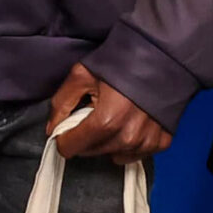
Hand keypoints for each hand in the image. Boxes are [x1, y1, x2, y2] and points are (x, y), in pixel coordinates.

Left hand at [48, 62, 172, 162]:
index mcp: (105, 121)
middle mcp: (127, 137)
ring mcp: (146, 142)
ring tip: (112, 118)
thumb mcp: (81, 75)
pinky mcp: (161, 142)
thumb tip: (52, 129)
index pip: (71, 147)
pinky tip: (128, 125)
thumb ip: (61, 103)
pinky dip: (128, 145)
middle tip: (90, 115)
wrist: (161, 57)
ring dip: (106, 142)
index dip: (63, 137)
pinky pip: (135, 154)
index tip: (66, 127)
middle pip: (91, 152)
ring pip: (113, 155)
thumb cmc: (120, 64)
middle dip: (84, 137)